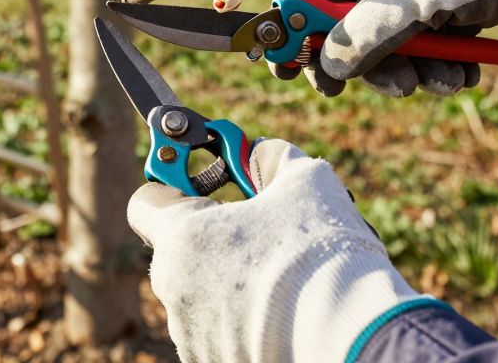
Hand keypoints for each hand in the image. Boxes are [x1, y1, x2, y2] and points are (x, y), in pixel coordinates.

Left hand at [128, 139, 421, 362]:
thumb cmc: (322, 254)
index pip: (145, 201)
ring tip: (281, 276)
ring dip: (230, 279)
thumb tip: (256, 154)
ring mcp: (190, 333)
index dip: (172, 185)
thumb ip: (267, 158)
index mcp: (182, 238)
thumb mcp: (303, 180)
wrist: (352, 336)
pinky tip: (283, 311)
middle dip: (214, 236)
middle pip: (180, 249)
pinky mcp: (211, 361)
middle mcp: (174, 290)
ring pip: (201, 292)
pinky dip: (242, 318)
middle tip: (259, 230)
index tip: (199, 182)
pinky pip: (218, 328)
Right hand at [275, 0, 497, 96]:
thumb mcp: (417, 1)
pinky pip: (427, 51)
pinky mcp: (447, 11)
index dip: (298, 35)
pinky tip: (467, 74)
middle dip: (375, 66)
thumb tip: (327, 65)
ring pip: (393, 48)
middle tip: (397, 88)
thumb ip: (365, 34)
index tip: (290, 73)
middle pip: (351, 31)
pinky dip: (443, 68)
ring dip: (417, 73)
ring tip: (448, 82)